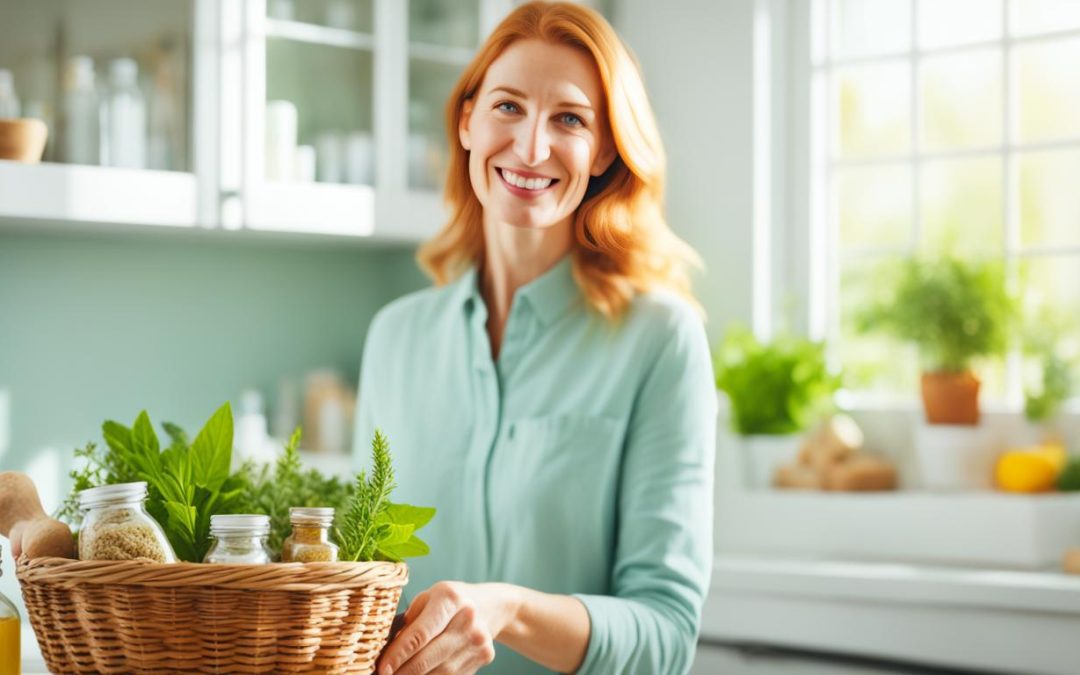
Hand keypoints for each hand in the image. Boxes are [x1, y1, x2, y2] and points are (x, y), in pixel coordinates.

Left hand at [378, 581, 519, 674]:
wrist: (491, 606)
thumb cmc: (450, 602)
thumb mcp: (428, 598)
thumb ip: (409, 620)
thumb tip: (387, 648)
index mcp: (449, 598)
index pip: (420, 633)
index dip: (398, 654)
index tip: (381, 668)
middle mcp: (467, 619)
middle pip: (429, 656)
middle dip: (403, 671)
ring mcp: (478, 640)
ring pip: (441, 672)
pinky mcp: (484, 656)